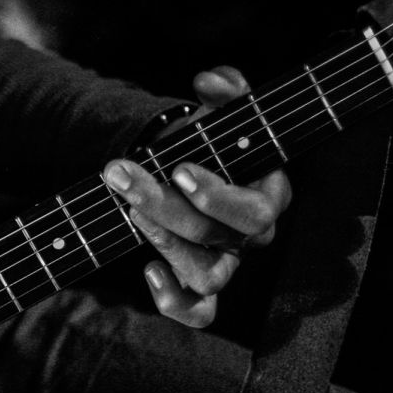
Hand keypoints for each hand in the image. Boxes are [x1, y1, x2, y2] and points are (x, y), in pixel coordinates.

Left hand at [102, 66, 291, 327]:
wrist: (188, 163)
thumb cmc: (212, 139)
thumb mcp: (221, 110)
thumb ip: (225, 90)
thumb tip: (209, 81)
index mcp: (268, 193)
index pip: (255, 210)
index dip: (217, 195)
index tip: (177, 167)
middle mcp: (251, 235)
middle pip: (218, 237)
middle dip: (166, 207)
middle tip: (124, 174)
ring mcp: (227, 261)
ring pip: (207, 275)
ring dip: (163, 241)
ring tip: (128, 207)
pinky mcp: (201, 282)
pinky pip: (199, 311)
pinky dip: (174, 301)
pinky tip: (148, 272)